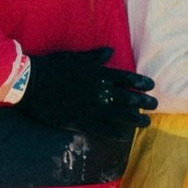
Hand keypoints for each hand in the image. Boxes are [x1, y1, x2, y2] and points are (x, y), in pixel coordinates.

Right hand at [17, 47, 154, 139]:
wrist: (31, 83)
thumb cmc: (52, 67)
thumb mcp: (75, 57)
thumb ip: (95, 57)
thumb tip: (110, 51)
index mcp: (100, 74)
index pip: (128, 78)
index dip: (142, 82)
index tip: (152, 86)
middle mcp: (101, 91)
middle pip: (130, 98)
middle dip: (145, 102)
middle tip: (155, 105)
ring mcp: (93, 107)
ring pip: (122, 115)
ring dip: (137, 120)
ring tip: (146, 123)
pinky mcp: (83, 121)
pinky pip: (106, 129)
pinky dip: (118, 133)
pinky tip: (127, 136)